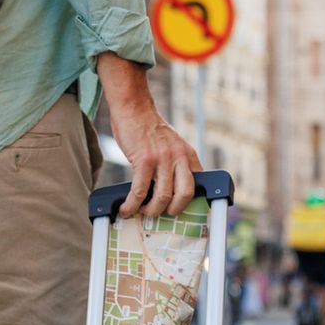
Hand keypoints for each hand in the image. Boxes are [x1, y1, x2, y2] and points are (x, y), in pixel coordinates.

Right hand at [100, 56, 201, 218]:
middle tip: (162, 214)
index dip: (193, 203)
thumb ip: (175, 165)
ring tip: (141, 211)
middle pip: (185, 195)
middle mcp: (179, 157)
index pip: (199, 184)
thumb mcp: (171, 146)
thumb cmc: (148, 131)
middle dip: (174, 211)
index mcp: (188, 155)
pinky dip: (132, 205)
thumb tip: (169, 192)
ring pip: (162, 197)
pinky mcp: (144, 160)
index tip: (183, 213)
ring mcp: (162, 159)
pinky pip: (139, 191)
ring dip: (151, 210)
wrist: (134, 109)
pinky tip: (126, 209)